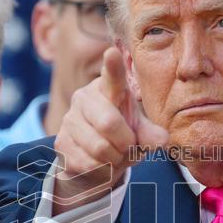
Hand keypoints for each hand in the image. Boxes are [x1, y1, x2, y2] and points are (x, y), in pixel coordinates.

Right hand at [51, 47, 166, 213]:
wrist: (96, 161)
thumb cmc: (123, 137)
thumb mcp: (141, 133)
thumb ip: (151, 135)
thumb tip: (162, 140)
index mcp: (109, 88)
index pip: (112, 76)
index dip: (113, 65)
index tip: (112, 53)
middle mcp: (85, 97)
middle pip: (109, 123)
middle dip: (126, 142)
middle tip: (129, 146)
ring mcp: (69, 119)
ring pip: (99, 147)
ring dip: (115, 158)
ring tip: (115, 154)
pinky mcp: (61, 143)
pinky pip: (88, 162)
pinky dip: (101, 169)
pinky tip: (99, 162)